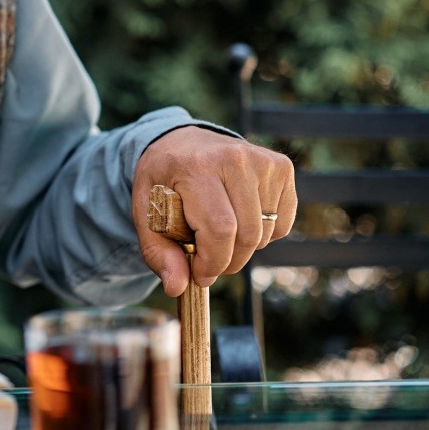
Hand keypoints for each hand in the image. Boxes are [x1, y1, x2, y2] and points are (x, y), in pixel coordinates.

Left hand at [133, 126, 296, 295]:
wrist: (181, 142)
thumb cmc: (164, 181)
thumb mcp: (146, 212)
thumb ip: (157, 252)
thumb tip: (177, 287)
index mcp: (196, 167)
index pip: (220, 230)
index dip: (213, 262)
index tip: (199, 273)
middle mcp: (234, 158)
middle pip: (247, 235)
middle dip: (228, 261)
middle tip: (208, 261)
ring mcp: (262, 161)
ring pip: (265, 233)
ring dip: (243, 248)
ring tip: (218, 233)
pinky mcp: (282, 167)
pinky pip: (281, 223)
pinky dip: (263, 234)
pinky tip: (239, 219)